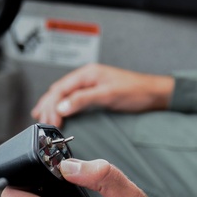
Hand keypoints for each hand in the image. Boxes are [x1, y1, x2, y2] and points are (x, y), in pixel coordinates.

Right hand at [31, 63, 174, 125]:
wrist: (155, 93)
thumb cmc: (136, 92)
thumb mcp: (108, 95)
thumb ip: (83, 99)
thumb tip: (62, 106)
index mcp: (87, 74)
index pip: (60, 89)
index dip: (52, 106)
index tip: (50, 121)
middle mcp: (86, 77)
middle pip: (58, 91)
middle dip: (48, 106)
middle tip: (44, 123)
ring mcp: (89, 83)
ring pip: (63, 94)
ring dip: (52, 105)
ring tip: (41, 117)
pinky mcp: (94, 92)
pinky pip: (71, 97)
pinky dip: (61, 105)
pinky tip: (58, 111)